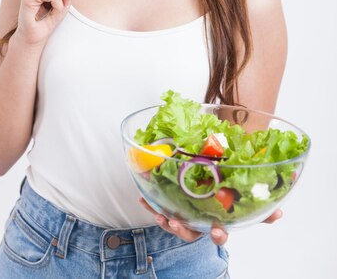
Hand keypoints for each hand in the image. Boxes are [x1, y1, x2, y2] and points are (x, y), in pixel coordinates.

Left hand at [139, 197, 282, 244]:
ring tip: (159, 214)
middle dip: (184, 230)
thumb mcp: (245, 204)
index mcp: (218, 223)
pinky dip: (152, 205)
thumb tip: (279, 212)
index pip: (220, 234)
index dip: (218, 235)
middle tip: (176, 223)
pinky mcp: (173, 210)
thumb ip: (261, 210)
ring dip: (166, 220)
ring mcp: (186, 219)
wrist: (210, 188)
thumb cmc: (228, 199)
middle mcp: (201, 224)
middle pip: (192, 233)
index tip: (216, 231)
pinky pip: (161, 211)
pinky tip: (144, 198)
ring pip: (175, 225)